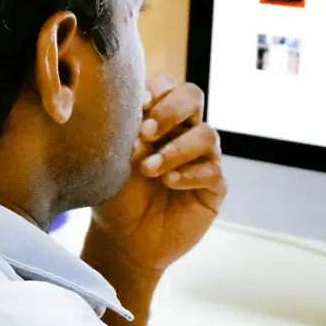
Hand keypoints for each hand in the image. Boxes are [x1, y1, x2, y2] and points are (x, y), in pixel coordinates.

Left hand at [89, 75, 225, 271]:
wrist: (123, 239)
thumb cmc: (115, 195)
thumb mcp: (112, 161)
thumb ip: (125, 135)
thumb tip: (138, 118)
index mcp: (158, 118)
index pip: (167, 86)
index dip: (157, 89)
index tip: (139, 104)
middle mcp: (183, 131)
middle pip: (193, 96)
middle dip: (171, 110)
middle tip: (147, 132)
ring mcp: (201, 158)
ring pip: (207, 135)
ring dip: (176, 149)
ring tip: (149, 169)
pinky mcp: (213, 187)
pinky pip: (212, 171)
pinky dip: (189, 174)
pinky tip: (169, 182)